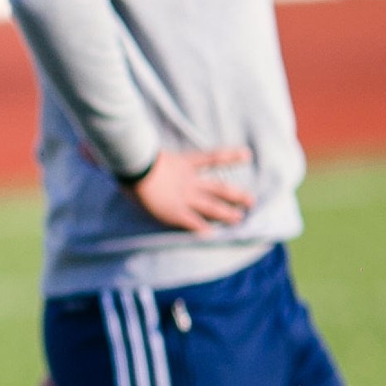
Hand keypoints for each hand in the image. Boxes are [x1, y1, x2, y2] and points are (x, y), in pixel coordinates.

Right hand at [124, 148, 253, 233]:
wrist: (134, 167)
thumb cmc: (135, 156)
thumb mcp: (149, 150)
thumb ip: (153, 152)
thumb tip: (145, 149)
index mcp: (183, 164)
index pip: (212, 158)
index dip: (230, 156)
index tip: (247, 155)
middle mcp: (188, 182)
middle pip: (218, 188)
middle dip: (236, 194)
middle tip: (251, 200)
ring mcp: (184, 197)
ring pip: (211, 206)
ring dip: (226, 213)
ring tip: (239, 219)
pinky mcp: (175, 212)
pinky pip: (193, 222)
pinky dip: (203, 229)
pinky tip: (213, 236)